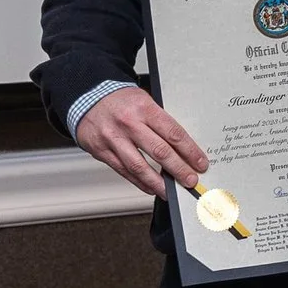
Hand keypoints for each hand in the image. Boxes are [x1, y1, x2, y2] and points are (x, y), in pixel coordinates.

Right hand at [75, 87, 209, 197]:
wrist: (86, 96)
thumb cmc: (119, 100)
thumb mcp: (143, 100)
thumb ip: (159, 122)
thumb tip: (180, 147)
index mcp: (144, 108)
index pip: (173, 133)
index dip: (189, 151)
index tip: (200, 163)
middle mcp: (129, 123)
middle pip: (160, 151)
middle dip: (179, 169)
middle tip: (191, 181)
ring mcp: (114, 139)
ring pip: (140, 166)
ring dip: (159, 183)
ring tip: (171, 191)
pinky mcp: (102, 151)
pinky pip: (124, 171)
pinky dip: (139, 182)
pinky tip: (151, 187)